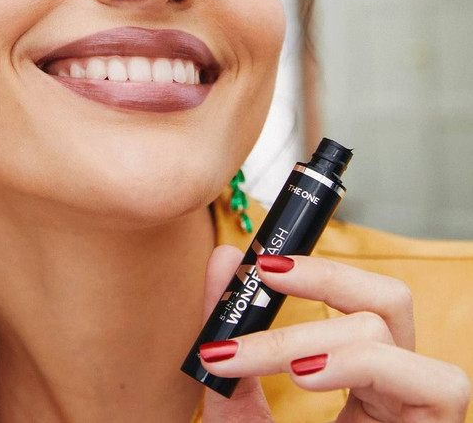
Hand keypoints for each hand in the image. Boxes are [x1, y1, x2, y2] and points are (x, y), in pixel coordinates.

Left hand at [197, 247, 470, 421]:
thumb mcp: (237, 412)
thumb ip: (231, 342)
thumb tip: (224, 255)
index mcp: (359, 381)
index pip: (356, 300)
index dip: (315, 268)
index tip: (256, 259)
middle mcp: (397, 393)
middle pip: (387, 300)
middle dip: (323, 279)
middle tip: (265, 275)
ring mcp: (420, 417)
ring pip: (393, 335)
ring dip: (321, 335)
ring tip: (278, 361)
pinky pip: (437, 386)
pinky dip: (364, 366)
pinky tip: (308, 380)